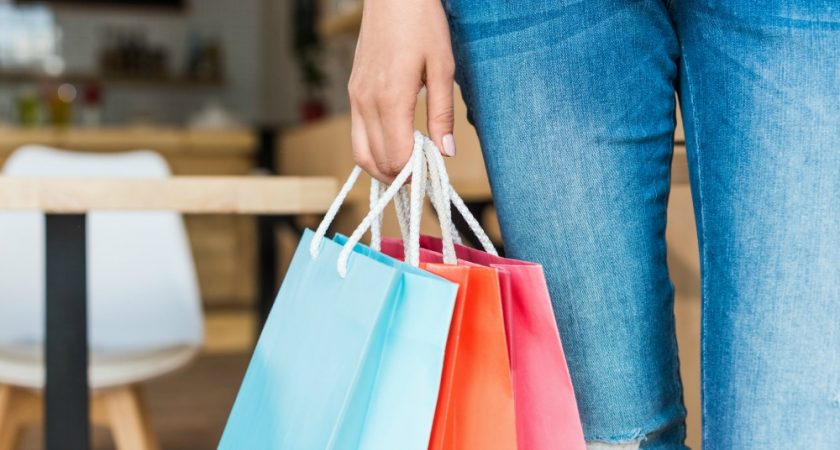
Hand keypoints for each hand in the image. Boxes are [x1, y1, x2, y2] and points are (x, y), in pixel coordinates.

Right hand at [348, 0, 455, 182]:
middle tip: (422, 176)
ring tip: (408, 168)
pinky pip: (357, 133)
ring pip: (360, 151)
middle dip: (398, 175)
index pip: (396, 155)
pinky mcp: (353, 91)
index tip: (432, 174)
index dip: (414, 173)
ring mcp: (355, 97)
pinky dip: (374, 149)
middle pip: (375, 160)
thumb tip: (445, 152)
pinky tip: (396, 144)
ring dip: (382, 167)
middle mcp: (366, 102)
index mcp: (391, 98)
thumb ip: (442, 114)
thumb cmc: (421, 24)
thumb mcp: (443, 67)